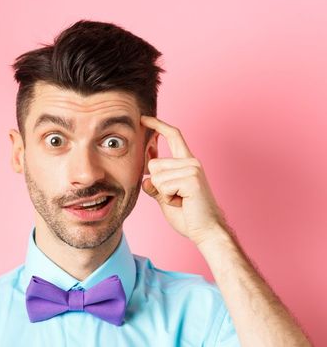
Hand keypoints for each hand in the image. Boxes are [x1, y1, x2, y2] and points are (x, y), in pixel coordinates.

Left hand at [139, 116, 228, 245]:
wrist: (205, 231)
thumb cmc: (187, 214)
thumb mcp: (164, 194)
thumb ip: (156, 179)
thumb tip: (146, 167)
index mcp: (187, 163)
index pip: (173, 136)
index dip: (157, 126)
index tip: (143, 118)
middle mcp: (191, 162)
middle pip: (153, 164)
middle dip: (156, 184)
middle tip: (175, 197)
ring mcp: (193, 169)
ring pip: (155, 175)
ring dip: (162, 193)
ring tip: (179, 200)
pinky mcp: (191, 179)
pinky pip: (162, 185)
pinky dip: (167, 198)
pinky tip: (182, 202)